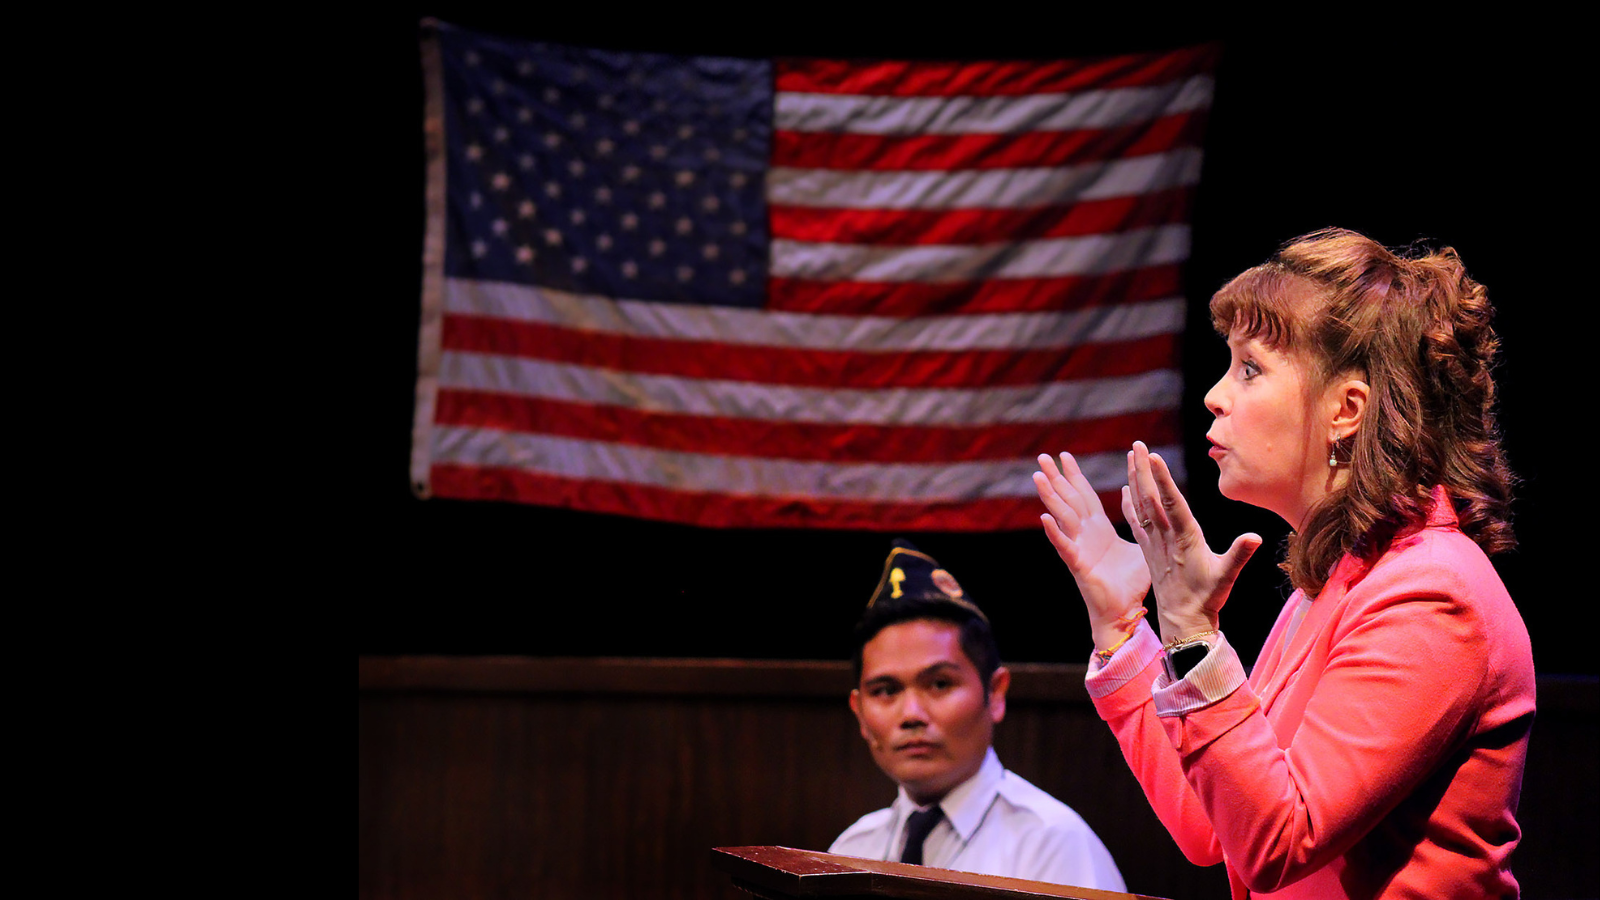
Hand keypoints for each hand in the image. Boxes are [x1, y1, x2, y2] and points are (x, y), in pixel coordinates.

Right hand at [1033, 452, 1150, 650]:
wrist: (1125, 613)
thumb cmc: (1132, 583)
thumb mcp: (1140, 546)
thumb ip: (1141, 525)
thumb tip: (1151, 508)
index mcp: (1099, 529)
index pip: (1084, 495)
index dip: (1075, 475)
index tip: (1065, 456)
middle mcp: (1086, 535)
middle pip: (1068, 499)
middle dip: (1057, 477)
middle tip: (1043, 456)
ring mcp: (1079, 548)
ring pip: (1062, 517)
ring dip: (1050, 496)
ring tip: (1038, 476)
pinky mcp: (1079, 565)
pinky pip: (1065, 547)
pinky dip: (1055, 533)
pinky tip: (1044, 518)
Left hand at [1123, 442, 1261, 642]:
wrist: (1183, 621)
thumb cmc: (1208, 597)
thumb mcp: (1226, 576)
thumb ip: (1239, 554)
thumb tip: (1255, 536)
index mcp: (1184, 538)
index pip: (1171, 503)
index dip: (1162, 479)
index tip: (1153, 456)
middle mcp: (1165, 537)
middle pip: (1151, 498)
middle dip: (1144, 470)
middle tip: (1137, 444)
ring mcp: (1154, 543)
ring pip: (1140, 505)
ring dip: (1135, 480)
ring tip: (1131, 456)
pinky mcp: (1148, 550)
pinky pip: (1136, 521)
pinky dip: (1129, 503)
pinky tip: (1125, 489)